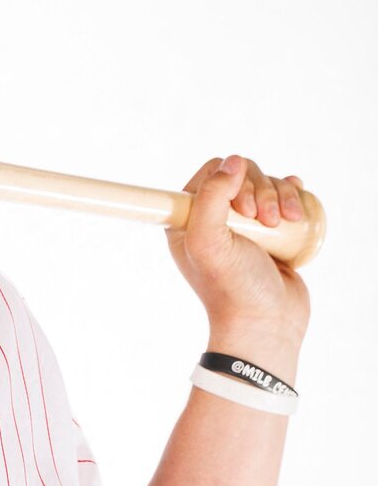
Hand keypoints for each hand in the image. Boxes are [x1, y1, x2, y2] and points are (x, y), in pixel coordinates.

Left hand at [166, 155, 310, 350]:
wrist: (266, 324)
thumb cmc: (232, 287)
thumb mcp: (209, 241)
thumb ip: (211, 196)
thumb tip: (233, 161)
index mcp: (188, 220)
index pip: (211, 173)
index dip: (233, 181)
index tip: (244, 212)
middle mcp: (214, 220)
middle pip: (243, 176)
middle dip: (263, 192)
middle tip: (266, 222)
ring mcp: (245, 226)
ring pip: (267, 186)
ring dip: (282, 196)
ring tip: (287, 222)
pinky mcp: (272, 233)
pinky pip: (284, 199)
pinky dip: (294, 197)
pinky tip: (298, 206)